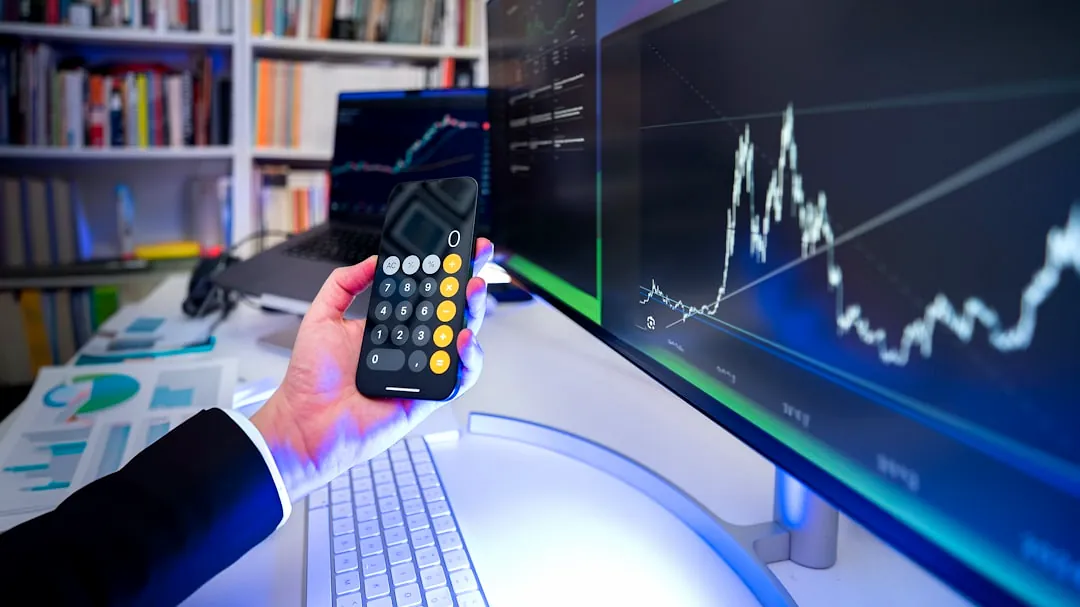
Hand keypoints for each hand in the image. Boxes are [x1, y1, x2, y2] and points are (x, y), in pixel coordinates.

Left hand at [251, 239, 494, 500]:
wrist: (305, 421)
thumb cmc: (312, 379)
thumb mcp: (322, 317)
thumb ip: (344, 283)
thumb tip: (373, 261)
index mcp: (391, 325)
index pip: (425, 292)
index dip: (444, 270)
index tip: (457, 245)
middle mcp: (411, 344)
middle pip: (451, 309)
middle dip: (469, 281)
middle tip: (475, 259)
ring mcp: (423, 368)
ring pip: (463, 337)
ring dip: (474, 311)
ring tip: (473, 291)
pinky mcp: (429, 394)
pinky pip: (460, 377)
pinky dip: (469, 358)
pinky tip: (463, 340)